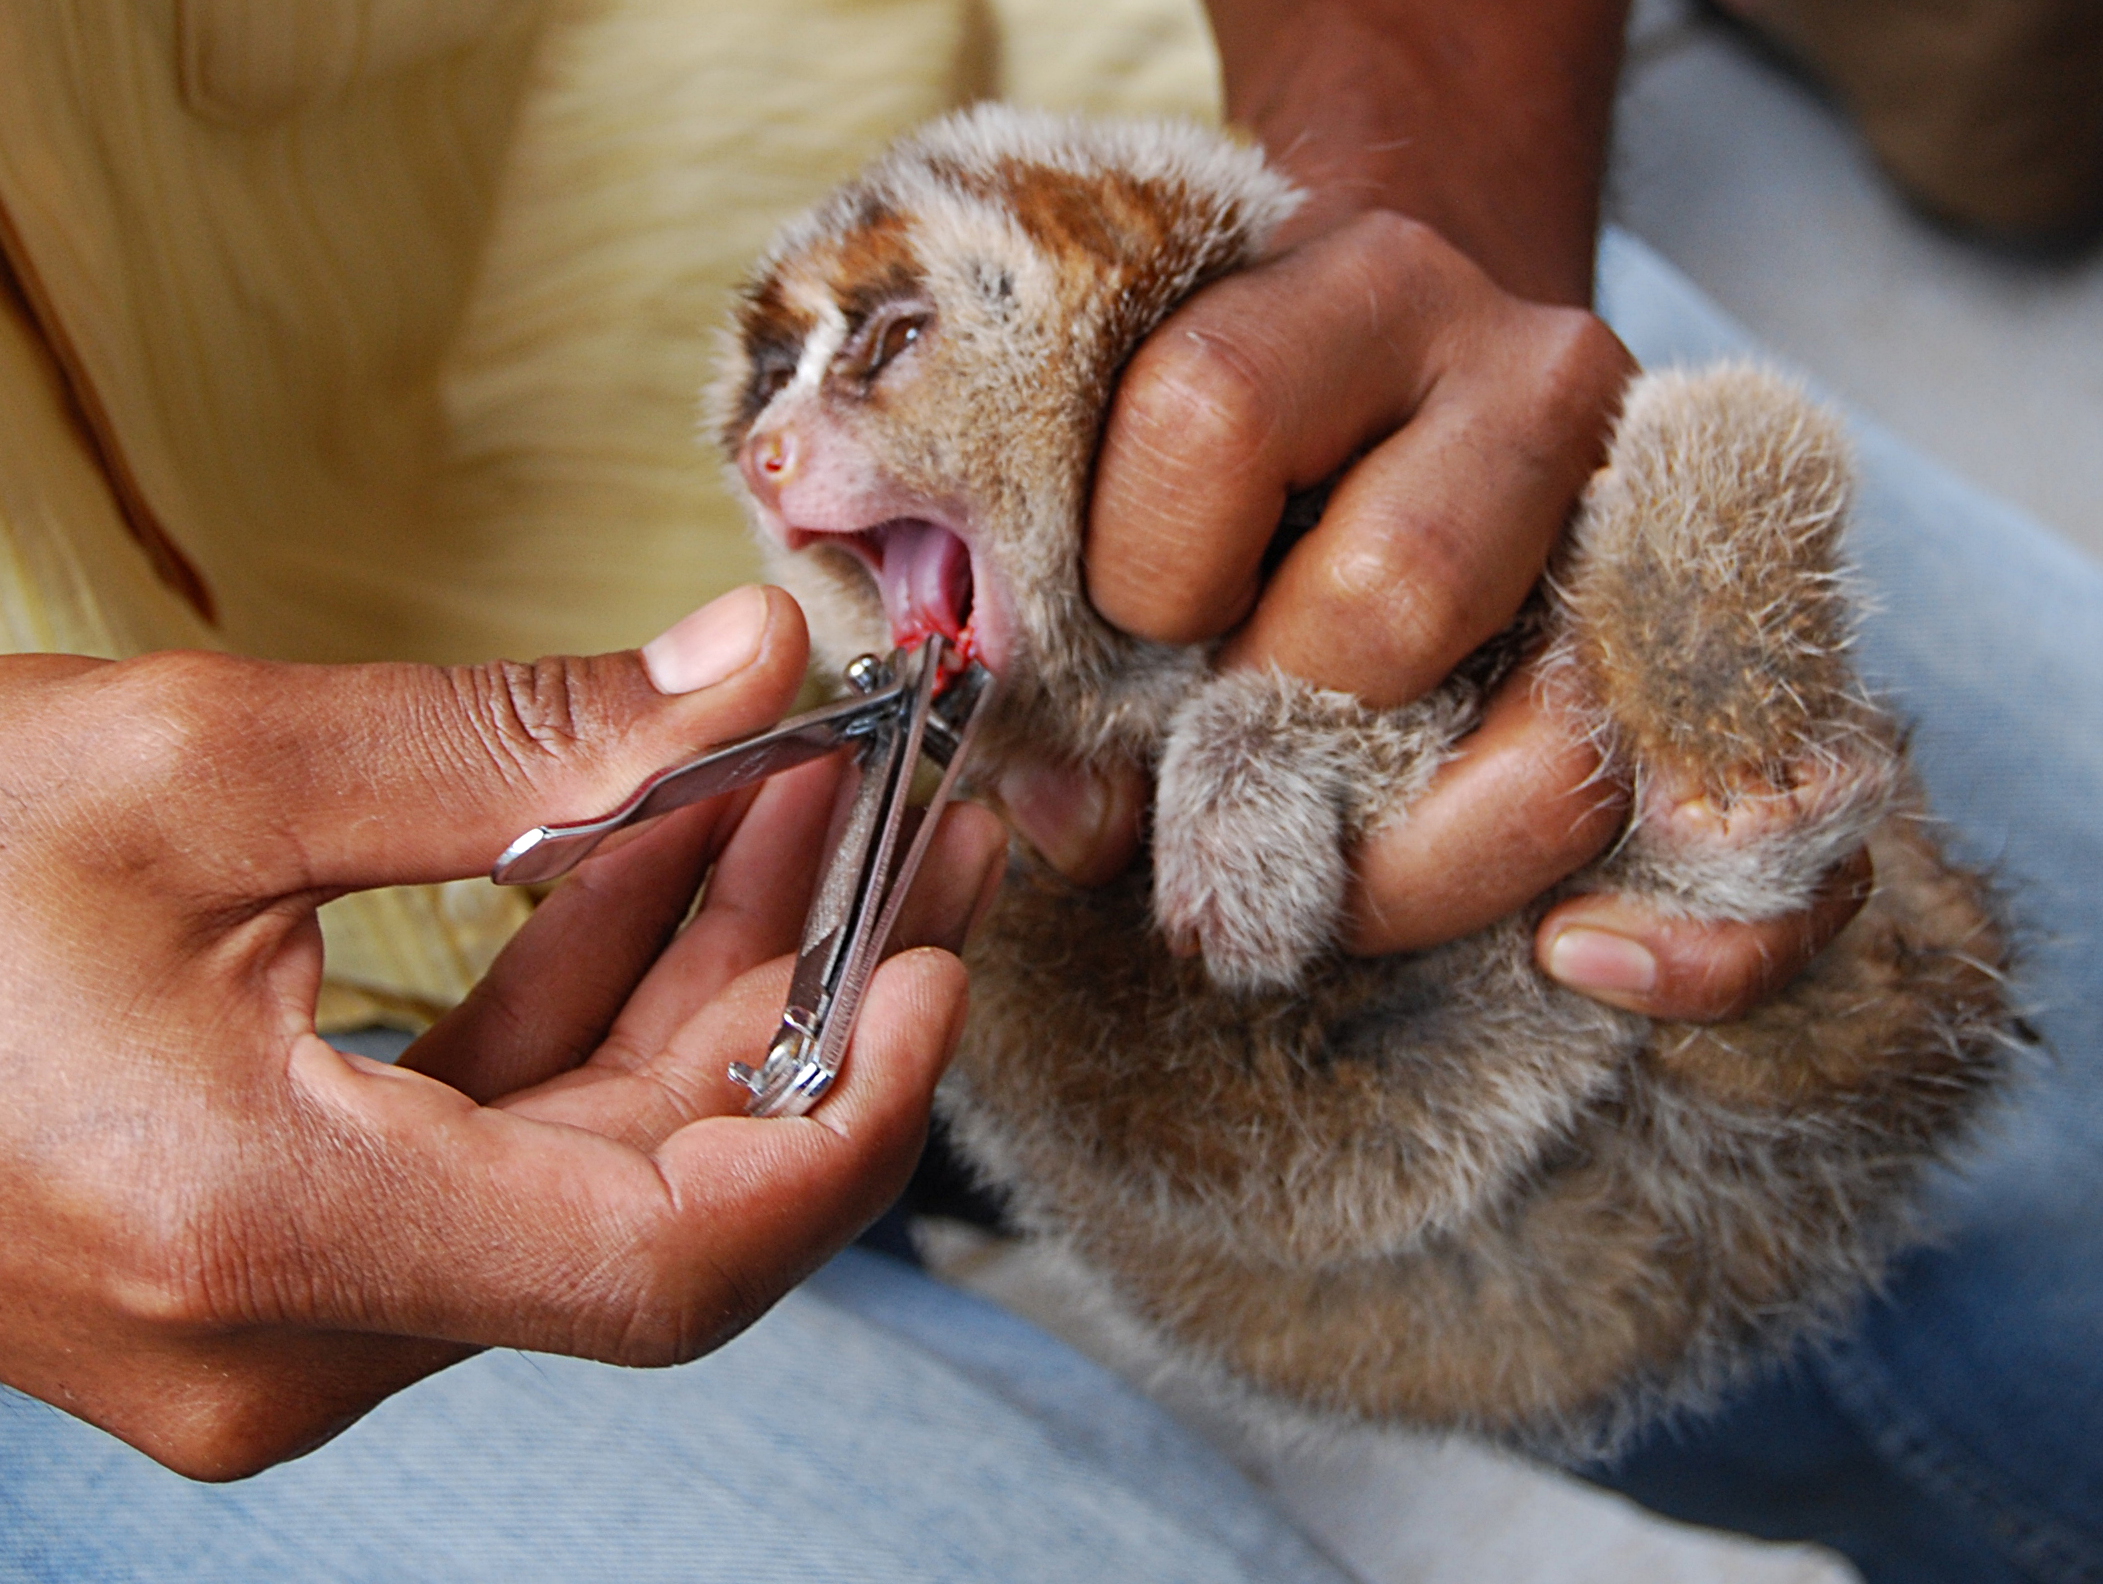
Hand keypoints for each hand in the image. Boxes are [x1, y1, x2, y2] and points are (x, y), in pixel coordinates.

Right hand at [0, 585, 1005, 1479]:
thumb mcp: (195, 764)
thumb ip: (511, 740)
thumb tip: (745, 663)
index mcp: (267, 1233)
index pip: (671, 1255)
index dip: (844, 1114)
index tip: (936, 961)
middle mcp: (288, 1330)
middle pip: (651, 1184)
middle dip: (797, 987)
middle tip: (910, 812)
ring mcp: (277, 1313)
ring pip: (577, 1155)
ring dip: (702, 973)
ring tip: (816, 790)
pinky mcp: (267, 1256)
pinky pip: (485, 1140)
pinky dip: (586, 1000)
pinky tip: (671, 851)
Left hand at [1001, 0, 1864, 1021]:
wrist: (1428, 373)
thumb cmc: (1257, 462)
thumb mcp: (1152, 481)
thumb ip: (1086, 632)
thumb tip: (1067, 811)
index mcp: (1346, 292)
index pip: (1213, 411)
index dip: (1139, 573)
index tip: (1129, 630)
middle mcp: (1530, 371)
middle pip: (1396, 588)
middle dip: (1278, 721)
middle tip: (1227, 758)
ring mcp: (1660, 532)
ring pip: (1560, 741)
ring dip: (1416, 862)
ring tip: (1332, 864)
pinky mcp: (1733, 660)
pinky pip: (1777, 846)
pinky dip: (1697, 946)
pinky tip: (1578, 960)